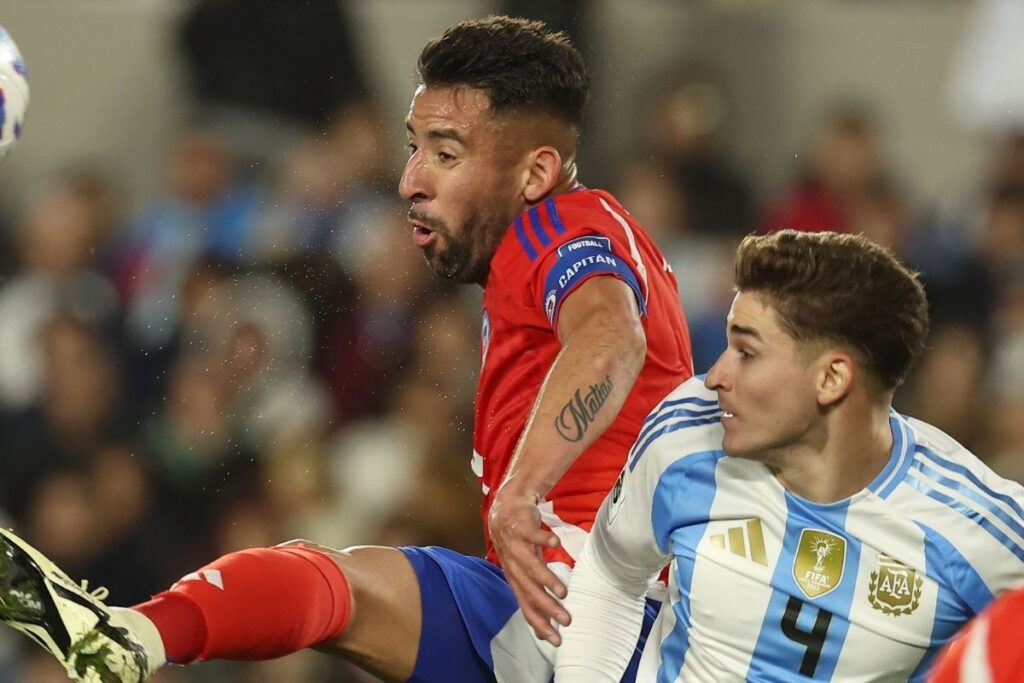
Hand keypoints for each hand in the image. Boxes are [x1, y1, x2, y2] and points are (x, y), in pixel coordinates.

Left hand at [488, 490, 570, 644]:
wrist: (507, 508)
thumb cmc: (519, 543)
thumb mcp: (525, 570)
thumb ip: (534, 593)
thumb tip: (543, 624)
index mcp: (515, 578)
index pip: (526, 606)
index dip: (540, 624)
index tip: (556, 639)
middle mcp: (513, 565)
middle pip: (530, 590)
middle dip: (548, 607)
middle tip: (566, 619)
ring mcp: (516, 546)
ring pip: (530, 566)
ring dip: (546, 579)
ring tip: (563, 592)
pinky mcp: (521, 527)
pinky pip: (532, 534)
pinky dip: (543, 538)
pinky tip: (556, 543)